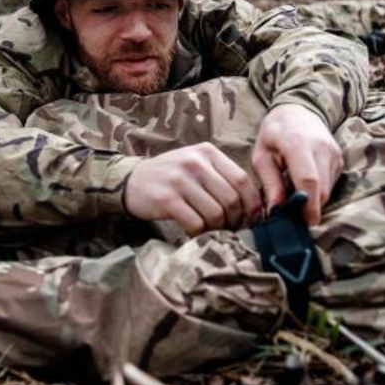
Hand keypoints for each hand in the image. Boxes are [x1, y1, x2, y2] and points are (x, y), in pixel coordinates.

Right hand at [126, 142, 262, 234]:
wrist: (132, 180)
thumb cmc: (171, 177)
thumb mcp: (196, 164)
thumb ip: (221, 177)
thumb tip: (252, 205)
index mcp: (207, 152)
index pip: (242, 179)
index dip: (252, 203)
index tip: (252, 218)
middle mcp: (195, 162)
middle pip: (231, 199)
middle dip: (235, 219)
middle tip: (231, 228)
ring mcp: (179, 179)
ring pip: (215, 213)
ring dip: (218, 228)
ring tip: (213, 230)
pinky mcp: (166, 199)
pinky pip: (195, 223)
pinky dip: (200, 233)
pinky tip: (195, 232)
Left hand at [252, 104, 342, 224]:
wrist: (298, 109)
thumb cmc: (274, 133)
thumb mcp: (262, 155)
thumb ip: (270, 183)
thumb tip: (276, 211)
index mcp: (297, 144)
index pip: (308, 180)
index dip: (308, 206)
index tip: (302, 223)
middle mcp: (321, 148)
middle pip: (322, 190)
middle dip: (310, 209)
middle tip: (293, 217)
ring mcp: (334, 153)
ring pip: (328, 190)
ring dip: (314, 201)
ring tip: (295, 197)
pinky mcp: (340, 158)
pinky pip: (331, 184)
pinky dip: (319, 191)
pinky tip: (304, 185)